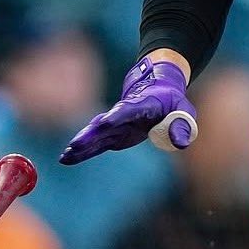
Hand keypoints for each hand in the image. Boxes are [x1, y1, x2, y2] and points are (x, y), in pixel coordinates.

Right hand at [59, 56, 197, 163]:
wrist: (156, 89)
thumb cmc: (172, 101)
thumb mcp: (184, 110)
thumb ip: (182, 125)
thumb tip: (180, 142)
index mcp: (142, 105)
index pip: (128, 110)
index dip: (117, 116)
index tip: (105, 122)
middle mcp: (124, 114)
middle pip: (104, 124)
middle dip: (90, 135)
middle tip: (75, 145)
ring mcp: (115, 125)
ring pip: (95, 135)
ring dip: (81, 145)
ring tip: (64, 157)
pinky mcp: (112, 135)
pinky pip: (95, 144)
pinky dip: (82, 151)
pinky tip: (67, 158)